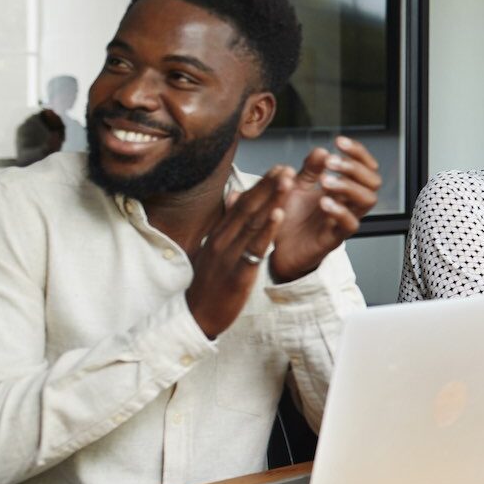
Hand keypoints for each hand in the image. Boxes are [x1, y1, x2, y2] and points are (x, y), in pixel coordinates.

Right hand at [187, 168, 291, 338]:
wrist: (196, 315)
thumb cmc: (209, 284)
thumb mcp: (215, 250)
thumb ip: (227, 224)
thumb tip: (234, 196)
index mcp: (220, 233)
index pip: (243, 204)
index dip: (262, 186)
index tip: (279, 169)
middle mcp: (223, 239)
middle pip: (249, 207)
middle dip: (269, 186)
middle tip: (287, 168)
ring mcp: (229, 254)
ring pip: (253, 222)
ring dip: (271, 200)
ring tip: (287, 181)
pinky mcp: (237, 272)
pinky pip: (253, 249)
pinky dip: (266, 231)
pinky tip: (279, 216)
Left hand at [269, 136, 381, 282]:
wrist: (272, 246)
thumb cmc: (287, 217)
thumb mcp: (295, 185)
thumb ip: (309, 169)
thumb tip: (321, 150)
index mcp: (342, 188)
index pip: (365, 166)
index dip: (357, 152)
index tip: (339, 141)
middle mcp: (348, 203)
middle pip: (373, 181)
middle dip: (355, 167)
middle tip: (331, 162)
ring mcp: (343, 220)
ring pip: (368, 201)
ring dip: (349, 186)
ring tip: (326, 181)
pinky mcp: (334, 238)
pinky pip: (350, 224)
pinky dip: (340, 210)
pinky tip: (324, 201)